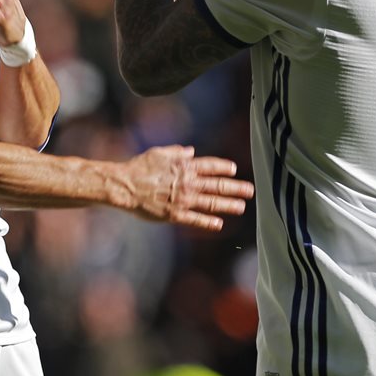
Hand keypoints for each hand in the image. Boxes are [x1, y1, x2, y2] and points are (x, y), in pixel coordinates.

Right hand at [119, 145, 253, 229]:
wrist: (125, 186)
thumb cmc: (139, 167)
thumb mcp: (158, 153)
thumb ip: (176, 152)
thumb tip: (191, 151)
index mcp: (183, 167)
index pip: (209, 166)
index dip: (223, 167)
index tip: (234, 169)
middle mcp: (187, 183)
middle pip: (216, 185)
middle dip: (235, 187)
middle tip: (250, 190)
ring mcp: (182, 200)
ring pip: (211, 202)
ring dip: (228, 205)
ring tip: (242, 207)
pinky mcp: (175, 215)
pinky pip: (195, 219)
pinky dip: (208, 222)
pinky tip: (219, 224)